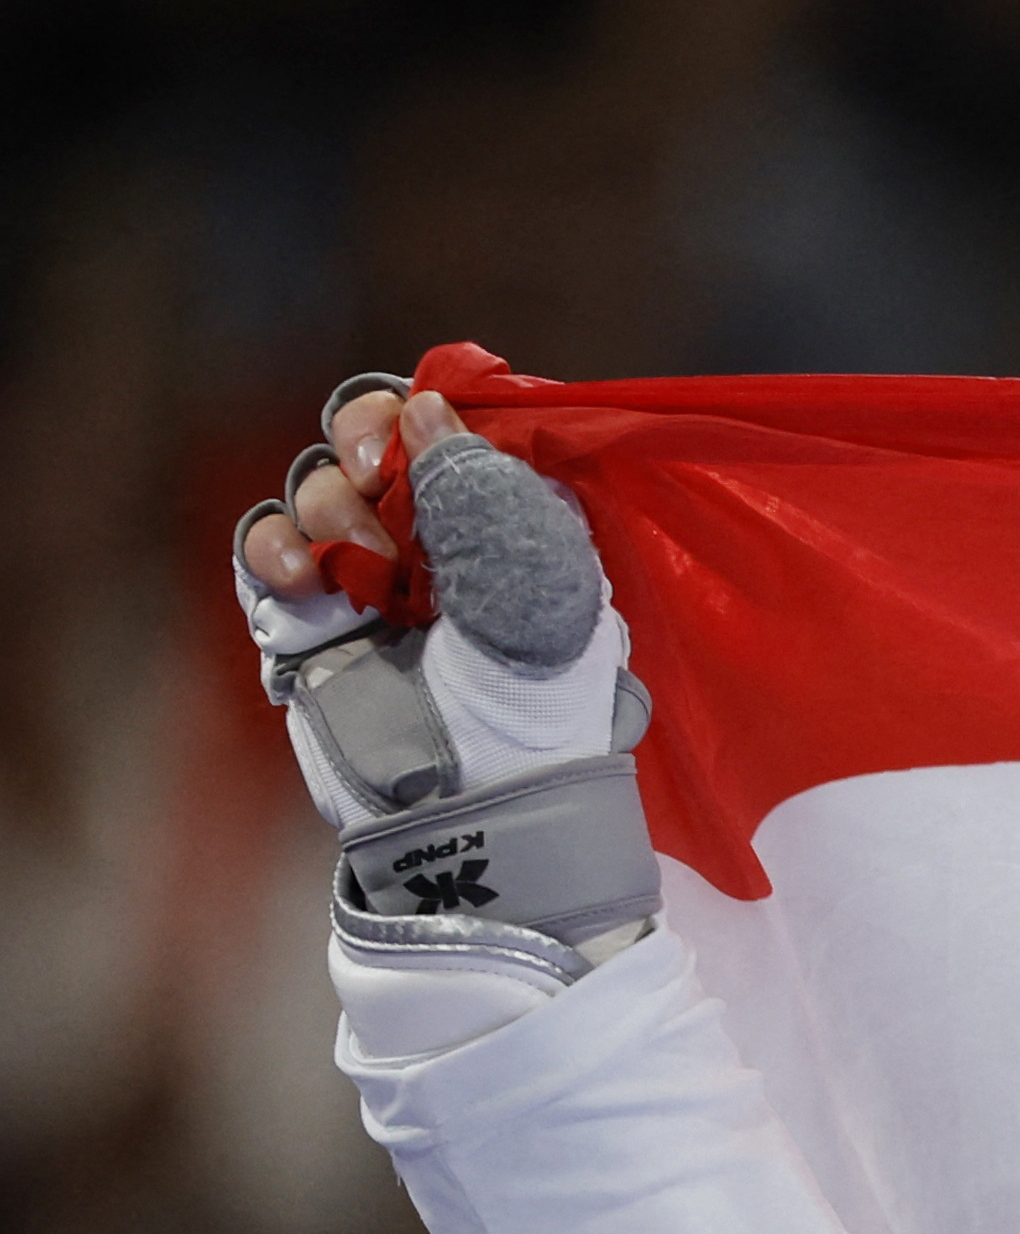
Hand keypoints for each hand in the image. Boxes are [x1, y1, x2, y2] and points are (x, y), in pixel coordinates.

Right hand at [224, 371, 657, 1033]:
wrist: (471, 823)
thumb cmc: (533, 724)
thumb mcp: (540, 603)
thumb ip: (492, 502)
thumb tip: (432, 411)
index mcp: (508, 529)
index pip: (452, 429)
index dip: (420, 412)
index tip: (412, 428)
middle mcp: (436, 544)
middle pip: (369, 440)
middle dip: (361, 440)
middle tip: (374, 473)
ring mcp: (366, 583)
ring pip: (315, 490)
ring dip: (325, 507)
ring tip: (358, 570)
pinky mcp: (306, 624)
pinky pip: (265, 552)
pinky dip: (270, 552)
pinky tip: (301, 589)